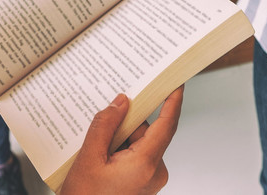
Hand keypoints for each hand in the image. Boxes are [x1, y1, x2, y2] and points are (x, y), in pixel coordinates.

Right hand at [61, 87, 183, 194]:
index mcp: (146, 164)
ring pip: (138, 144)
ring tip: (94, 151)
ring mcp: (150, 180)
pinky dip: (119, 152)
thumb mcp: (88, 158)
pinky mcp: (142, 185)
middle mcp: (154, 173)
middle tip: (102, 122)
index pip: (167, 124)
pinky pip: (135, 157)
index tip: (177, 82)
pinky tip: (100, 158)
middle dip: (125, 124)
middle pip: (146, 132)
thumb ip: (106, 125)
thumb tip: (121, 102)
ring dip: (119, 140)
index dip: (173, 100)